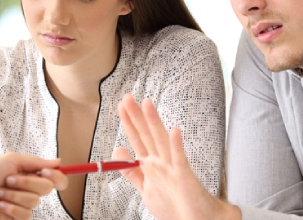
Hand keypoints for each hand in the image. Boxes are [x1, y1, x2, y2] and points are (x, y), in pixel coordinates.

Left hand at [0, 152, 67, 219]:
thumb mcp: (11, 161)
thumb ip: (36, 162)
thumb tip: (58, 162)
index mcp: (32, 175)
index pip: (56, 178)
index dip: (57, 176)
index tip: (46, 172)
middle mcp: (31, 190)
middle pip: (47, 188)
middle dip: (26, 182)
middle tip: (9, 180)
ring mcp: (25, 204)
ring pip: (34, 201)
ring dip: (14, 195)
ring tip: (0, 192)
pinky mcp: (19, 217)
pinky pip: (25, 214)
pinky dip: (10, 207)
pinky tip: (0, 204)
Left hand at [112, 94, 239, 219]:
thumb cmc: (175, 206)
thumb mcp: (146, 188)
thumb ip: (131, 171)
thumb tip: (117, 150)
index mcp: (152, 165)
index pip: (137, 138)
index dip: (129, 122)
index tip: (121, 105)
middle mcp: (161, 162)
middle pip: (146, 135)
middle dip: (136, 116)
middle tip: (127, 97)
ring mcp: (173, 167)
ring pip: (161, 141)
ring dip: (154, 122)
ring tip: (147, 104)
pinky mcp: (184, 177)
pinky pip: (180, 160)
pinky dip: (177, 146)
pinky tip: (175, 131)